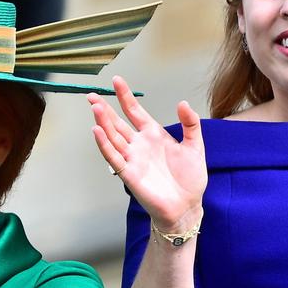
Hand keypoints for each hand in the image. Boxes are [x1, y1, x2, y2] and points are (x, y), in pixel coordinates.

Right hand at [87, 76, 207, 230]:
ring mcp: (132, 158)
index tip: (116, 81)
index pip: (135, 111)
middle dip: (105, 108)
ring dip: (103, 122)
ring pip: (113, 136)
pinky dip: (104, 144)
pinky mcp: (129, 173)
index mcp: (154, 135)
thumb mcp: (195, 147)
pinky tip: (97, 131)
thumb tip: (183, 103)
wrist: (186, 206)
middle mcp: (140, 144)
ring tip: (95, 108)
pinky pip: (114, 156)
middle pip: (118, 122)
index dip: (126, 96)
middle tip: (92, 95)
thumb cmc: (190, 179)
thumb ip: (191, 124)